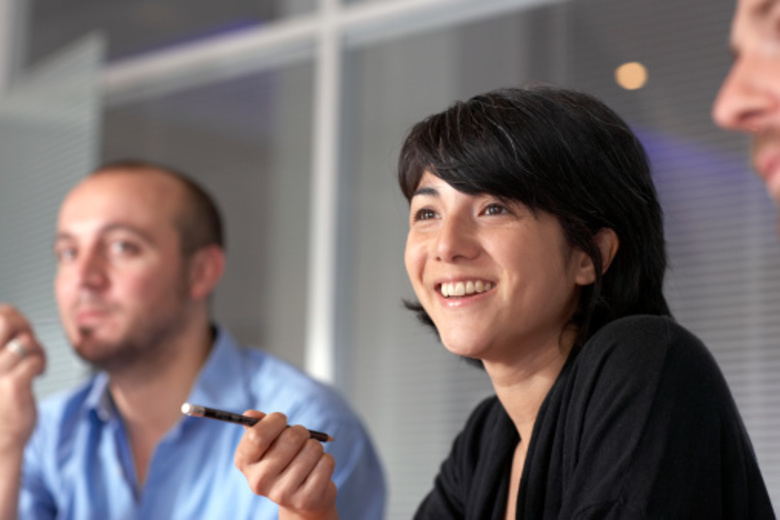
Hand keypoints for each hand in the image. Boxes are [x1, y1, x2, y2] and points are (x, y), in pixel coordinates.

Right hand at [0, 305, 45, 450]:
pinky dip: (41, 364)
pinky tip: (38, 373)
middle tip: (29, 344)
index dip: (13, 318)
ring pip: (26, 341)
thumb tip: (12, 316)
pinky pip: (34, 359)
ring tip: (36, 364)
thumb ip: (1, 344)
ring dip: (38, 351)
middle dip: (25, 327)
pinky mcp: (12, 385)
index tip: (20, 332)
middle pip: (6, 320)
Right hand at [234, 411, 338, 519]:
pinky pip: (326, 462)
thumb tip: (250, 414)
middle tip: (300, 438)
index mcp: (245, 462)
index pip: (257, 435)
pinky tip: (316, 470)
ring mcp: (282, 493)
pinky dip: (326, 460)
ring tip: (308, 457)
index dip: (274, 421)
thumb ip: (258, 427)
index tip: (282, 420)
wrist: (301, 498)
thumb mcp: (268, 445)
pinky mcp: (305, 499)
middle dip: (301, 431)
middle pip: (291, 437)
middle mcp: (259, 481)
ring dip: (315, 446)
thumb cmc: (283, 461)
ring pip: (312, 448)